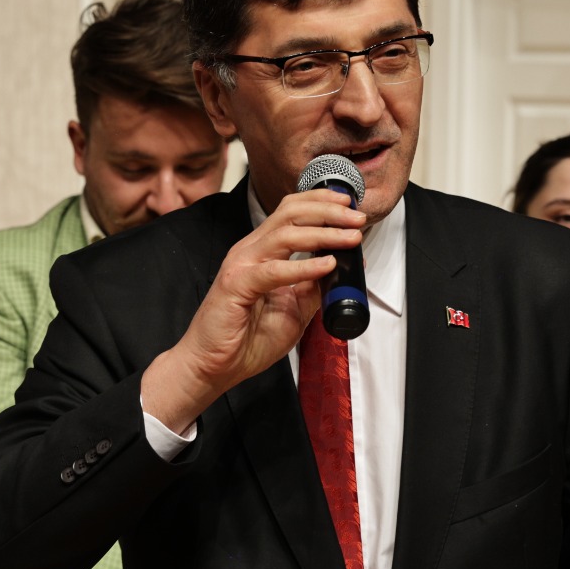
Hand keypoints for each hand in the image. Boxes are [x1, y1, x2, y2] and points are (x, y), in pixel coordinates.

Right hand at [141, 189, 363, 431]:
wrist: (211, 366)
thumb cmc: (245, 340)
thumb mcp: (293, 310)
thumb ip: (312, 287)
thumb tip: (342, 267)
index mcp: (261, 251)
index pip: (291, 211)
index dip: (322, 202)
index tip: (352, 206)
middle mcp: (250, 251)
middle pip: (291, 214)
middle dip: (329, 211)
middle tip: (358, 218)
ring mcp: (241, 265)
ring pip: (285, 234)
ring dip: (323, 233)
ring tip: (350, 238)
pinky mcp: (236, 285)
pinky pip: (274, 271)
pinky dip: (303, 266)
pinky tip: (327, 264)